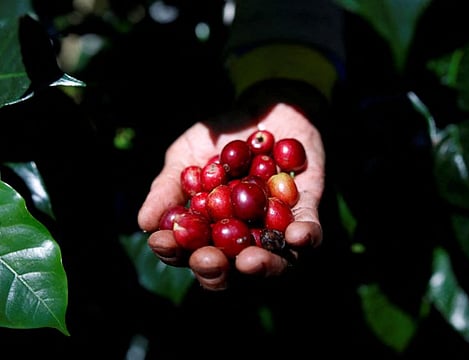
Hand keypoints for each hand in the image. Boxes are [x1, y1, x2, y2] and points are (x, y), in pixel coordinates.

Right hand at [137, 102, 324, 289]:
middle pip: (231, 269)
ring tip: (248, 262)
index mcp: (210, 228)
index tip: (164, 242)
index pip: (190, 251)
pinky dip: (305, 237)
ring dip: (263, 267)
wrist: (266, 105)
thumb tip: (145, 223)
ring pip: (273, 261)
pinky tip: (295, 236)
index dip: (175, 252)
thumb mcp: (186, 154)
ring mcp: (275, 225)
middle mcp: (242, 234)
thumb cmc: (221, 135)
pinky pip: (311, 230)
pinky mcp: (307, 207)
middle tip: (208, 261)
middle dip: (217, 271)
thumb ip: (169, 187)